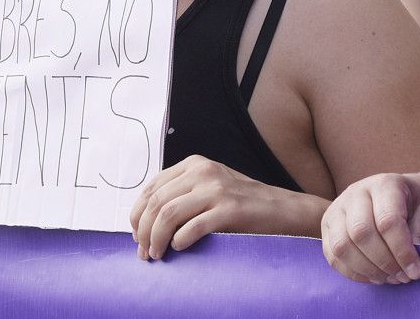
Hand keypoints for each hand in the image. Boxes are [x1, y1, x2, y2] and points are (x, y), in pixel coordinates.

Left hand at [130, 155, 311, 260]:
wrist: (283, 210)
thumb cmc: (242, 205)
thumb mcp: (209, 189)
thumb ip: (181, 194)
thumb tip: (145, 221)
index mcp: (193, 165)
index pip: (151, 188)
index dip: (137, 214)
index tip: (137, 235)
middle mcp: (203, 172)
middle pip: (156, 202)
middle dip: (143, 231)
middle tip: (144, 252)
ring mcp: (217, 189)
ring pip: (168, 214)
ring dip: (156, 239)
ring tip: (157, 255)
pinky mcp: (230, 209)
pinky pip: (193, 227)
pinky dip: (180, 240)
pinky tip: (179, 248)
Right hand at [321, 172, 419, 284]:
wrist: (395, 194)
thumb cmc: (413, 204)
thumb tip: (410, 264)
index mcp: (383, 184)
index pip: (387, 221)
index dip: (402, 251)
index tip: (416, 271)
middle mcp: (354, 193)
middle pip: (360, 233)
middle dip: (384, 262)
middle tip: (402, 277)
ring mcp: (336, 208)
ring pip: (342, 246)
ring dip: (367, 269)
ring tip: (388, 278)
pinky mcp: (326, 226)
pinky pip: (332, 256)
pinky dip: (353, 273)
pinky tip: (373, 277)